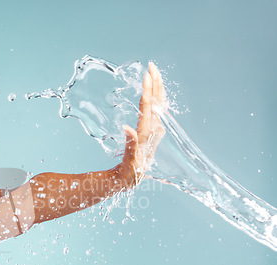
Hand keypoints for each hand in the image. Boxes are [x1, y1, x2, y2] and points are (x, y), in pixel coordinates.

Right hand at [120, 62, 165, 187]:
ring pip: (160, 102)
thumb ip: (129, 144)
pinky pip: (158, 108)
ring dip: (158, 86)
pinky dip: (157, 95)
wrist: (134, 176)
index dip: (147, 90)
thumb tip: (127, 128)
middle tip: (151, 65)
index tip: (145, 75)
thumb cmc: (131, 170)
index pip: (149, 107)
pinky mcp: (155, 128)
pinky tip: (156, 89)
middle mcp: (155, 128)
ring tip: (154, 72)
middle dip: (155, 82)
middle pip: (157, 100)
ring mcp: (156, 127)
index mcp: (147, 132)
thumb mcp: (129, 160)